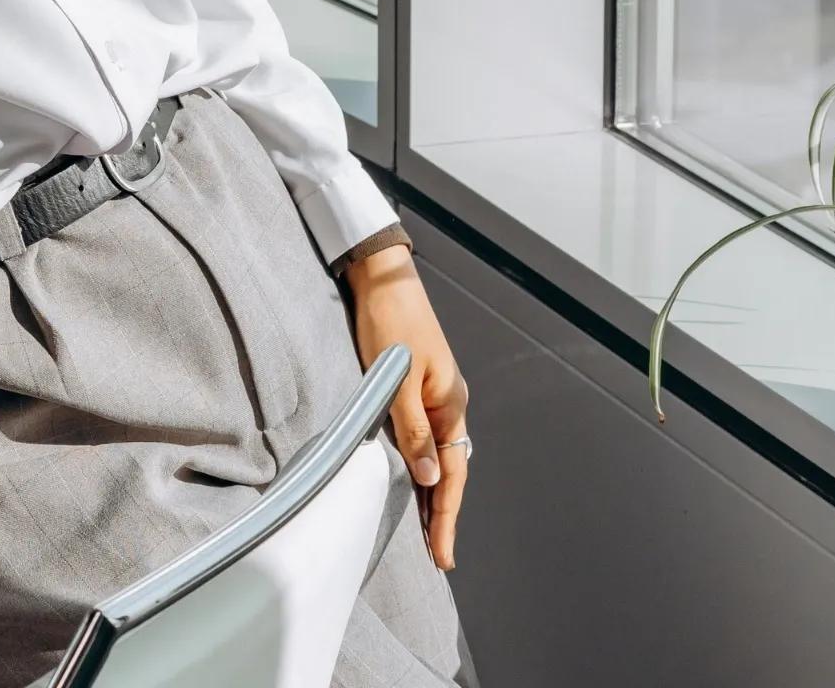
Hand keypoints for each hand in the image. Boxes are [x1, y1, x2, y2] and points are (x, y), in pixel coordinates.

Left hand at [343, 245, 468, 569]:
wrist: (382, 278)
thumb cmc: (390, 321)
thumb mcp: (397, 378)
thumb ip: (412, 430)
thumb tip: (432, 478)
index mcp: (450, 404)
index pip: (452, 475)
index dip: (448, 518)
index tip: (444, 555)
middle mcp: (448, 404)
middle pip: (450, 472)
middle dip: (444, 515)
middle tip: (438, 556)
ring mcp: (433, 396)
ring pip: (437, 457)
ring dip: (433, 494)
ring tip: (428, 532)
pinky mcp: (415, 388)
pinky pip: (424, 439)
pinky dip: (421, 466)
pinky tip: (414, 481)